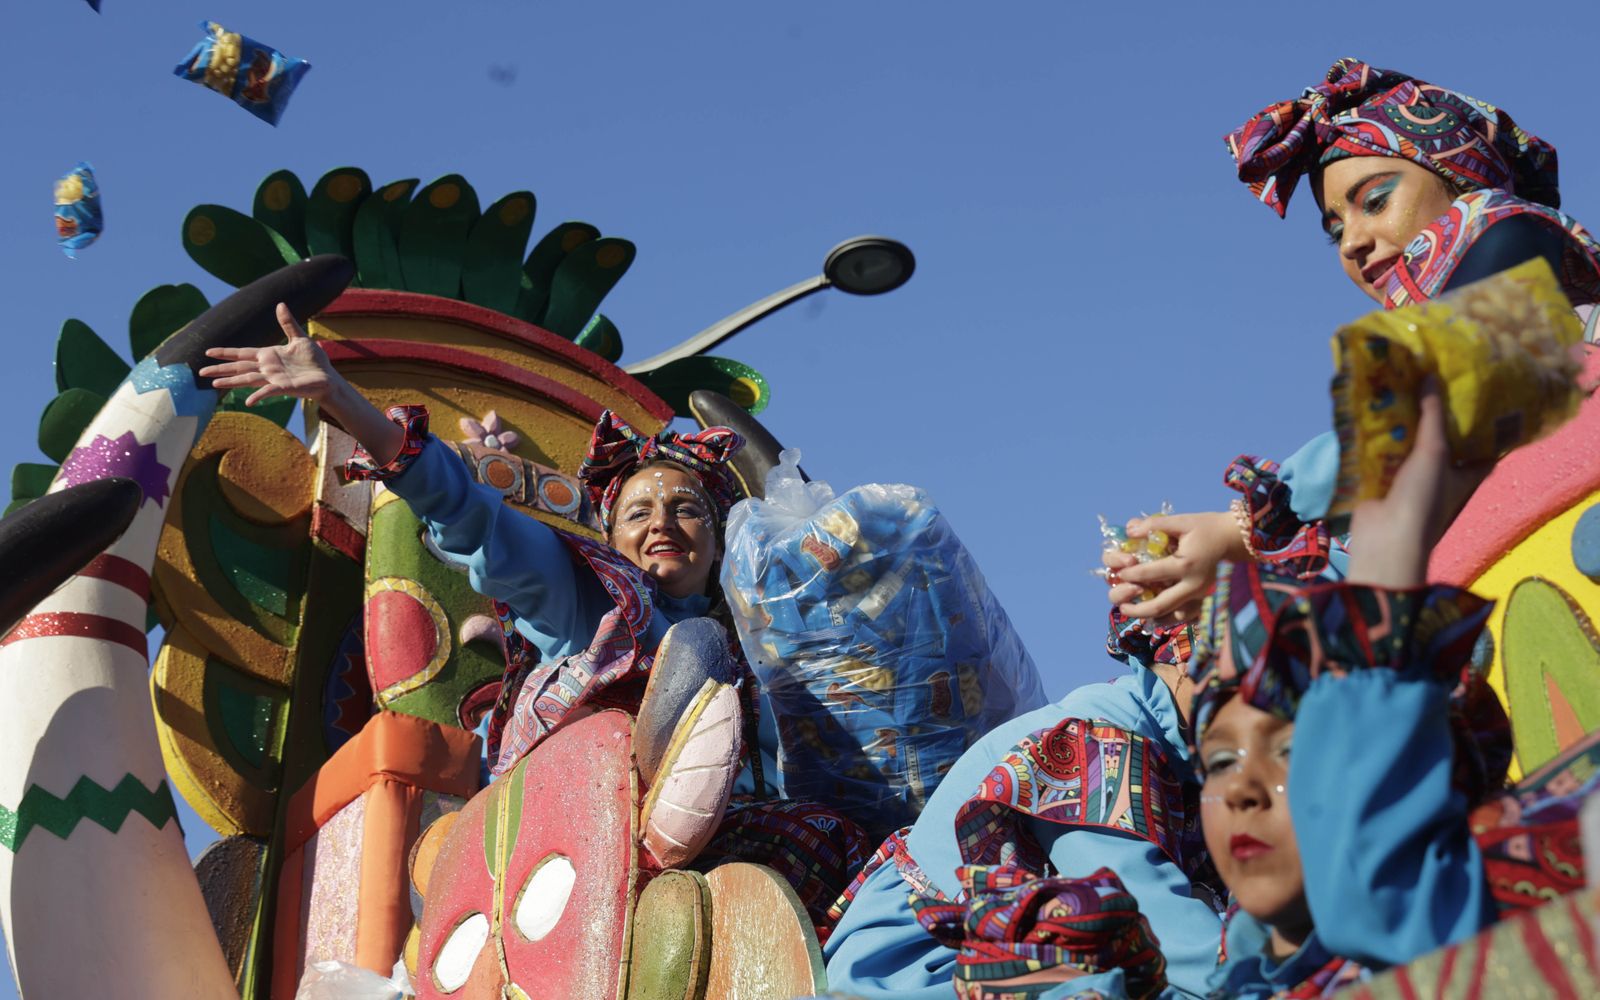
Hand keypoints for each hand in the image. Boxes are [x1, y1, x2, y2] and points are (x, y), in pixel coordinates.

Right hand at [198, 303, 339, 405]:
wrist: (328, 377)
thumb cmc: (314, 361)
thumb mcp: (300, 339)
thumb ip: (288, 323)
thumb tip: (280, 304)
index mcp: (268, 355)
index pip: (242, 353)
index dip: (226, 352)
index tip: (208, 352)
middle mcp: (267, 368)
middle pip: (239, 367)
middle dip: (220, 369)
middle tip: (201, 371)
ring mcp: (273, 379)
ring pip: (247, 379)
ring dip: (231, 381)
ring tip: (213, 384)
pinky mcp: (283, 388)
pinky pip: (268, 392)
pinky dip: (258, 395)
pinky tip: (248, 401)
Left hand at [1105, 511, 1246, 621]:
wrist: (1235, 539)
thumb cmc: (1207, 527)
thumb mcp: (1182, 521)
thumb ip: (1154, 525)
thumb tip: (1129, 531)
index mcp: (1186, 564)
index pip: (1150, 574)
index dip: (1130, 575)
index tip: (1120, 573)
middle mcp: (1194, 584)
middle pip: (1160, 605)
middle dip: (1137, 609)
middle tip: (1121, 608)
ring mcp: (1202, 596)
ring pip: (1171, 615)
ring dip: (1150, 616)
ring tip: (1134, 611)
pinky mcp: (1206, 600)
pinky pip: (1184, 615)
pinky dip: (1168, 617)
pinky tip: (1155, 614)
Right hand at [1346, 381, 1492, 587]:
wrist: (1386, 538)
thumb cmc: (1424, 499)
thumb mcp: (1435, 452)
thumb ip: (1433, 415)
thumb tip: (1431, 376)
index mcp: (1466, 476)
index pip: (1483, 449)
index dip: (1484, 427)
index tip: (1479, 399)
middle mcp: (1442, 479)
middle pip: (1443, 444)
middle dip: (1436, 420)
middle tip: (1432, 385)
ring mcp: (1412, 482)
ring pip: (1411, 449)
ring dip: (1404, 428)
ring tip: (1400, 392)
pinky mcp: (1385, 485)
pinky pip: (1384, 458)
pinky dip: (1380, 442)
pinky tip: (1373, 418)